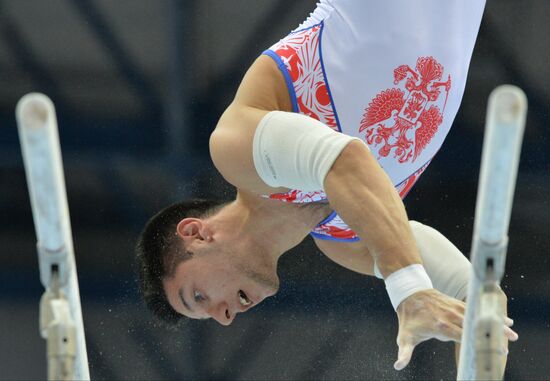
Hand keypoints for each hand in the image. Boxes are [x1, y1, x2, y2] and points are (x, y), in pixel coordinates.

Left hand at [393, 289, 517, 370]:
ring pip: (478, 317)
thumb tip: (398, 366)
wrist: (410, 293)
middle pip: (473, 327)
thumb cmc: (408, 318)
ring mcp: (455, 308)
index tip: (486, 351)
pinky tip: (506, 321)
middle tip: (507, 346)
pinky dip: (490, 315)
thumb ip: (404, 352)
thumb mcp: (405, 336)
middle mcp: (450, 316)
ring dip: (495, 324)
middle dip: (490, 335)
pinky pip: (476, 310)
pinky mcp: (458, 304)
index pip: (461, 336)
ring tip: (513, 333)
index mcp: (440, 326)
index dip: (475, 343)